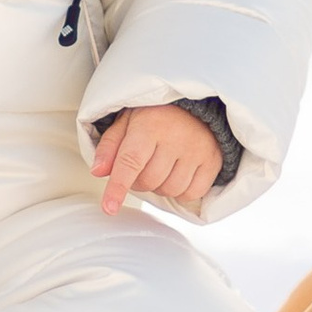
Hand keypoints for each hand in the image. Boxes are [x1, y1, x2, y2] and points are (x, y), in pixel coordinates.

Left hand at [92, 104, 223, 215]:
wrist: (197, 104)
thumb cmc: (155, 115)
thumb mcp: (126, 121)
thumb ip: (110, 146)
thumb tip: (98, 171)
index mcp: (149, 125)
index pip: (130, 162)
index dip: (118, 188)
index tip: (109, 208)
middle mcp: (176, 138)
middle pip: (148, 181)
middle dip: (138, 181)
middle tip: (140, 167)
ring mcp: (197, 151)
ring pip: (170, 190)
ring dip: (159, 187)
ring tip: (160, 167)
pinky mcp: (213, 161)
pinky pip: (191, 193)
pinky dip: (180, 191)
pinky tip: (177, 174)